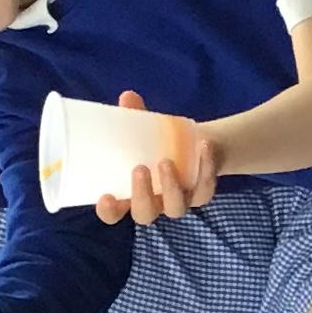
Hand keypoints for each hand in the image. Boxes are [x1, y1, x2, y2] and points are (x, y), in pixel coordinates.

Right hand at [94, 90, 219, 228]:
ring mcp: (178, 202)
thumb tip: (128, 97)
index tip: (106, 197)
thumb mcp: (143, 128)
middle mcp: (153, 203)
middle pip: (144, 214)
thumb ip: (134, 116)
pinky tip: (203, 146)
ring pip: (175, 208)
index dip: (109, 211)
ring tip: (167, 160)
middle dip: (141, 195)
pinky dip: (205, 166)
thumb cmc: (156, 141)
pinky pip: (204, 188)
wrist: (192, 143)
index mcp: (129, 193)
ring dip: (171, 186)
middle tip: (139, 169)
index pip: (113, 213)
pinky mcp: (201, 194)